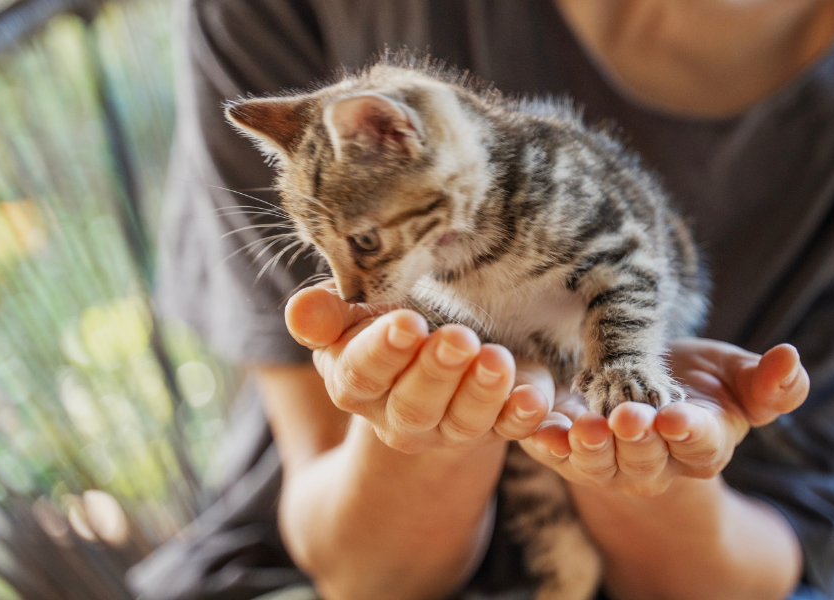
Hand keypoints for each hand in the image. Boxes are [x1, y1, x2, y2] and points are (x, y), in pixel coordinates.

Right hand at [285, 282, 552, 453]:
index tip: (407, 322)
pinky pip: (511, 429)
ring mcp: (449, 427)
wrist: (430, 353)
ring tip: (496, 360)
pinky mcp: (495, 426)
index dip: (383, 351)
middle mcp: (398, 415)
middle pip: (413, 405)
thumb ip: (326, 314)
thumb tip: (300, 312)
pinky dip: (523, 414)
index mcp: (356, 383)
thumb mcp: (350, 313)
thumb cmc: (382, 320)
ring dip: (481, 393)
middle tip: (459, 338)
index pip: (362, 374)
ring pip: (462, 422)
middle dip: (436, 372)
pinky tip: (533, 396)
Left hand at [519, 339, 808, 495]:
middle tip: (626, 418)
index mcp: (703, 446)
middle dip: (636, 440)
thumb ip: (770, 383)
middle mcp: (657, 465)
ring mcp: (610, 465)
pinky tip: (536, 433)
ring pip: (600, 464)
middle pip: (646, 459)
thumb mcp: (737, 378)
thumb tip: (792, 359)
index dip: (687, 432)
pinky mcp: (569, 454)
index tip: (675, 417)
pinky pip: (556, 455)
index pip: (697, 443)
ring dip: (590, 448)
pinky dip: (546, 446)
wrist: (645, 389)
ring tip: (582, 428)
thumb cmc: (699, 383)